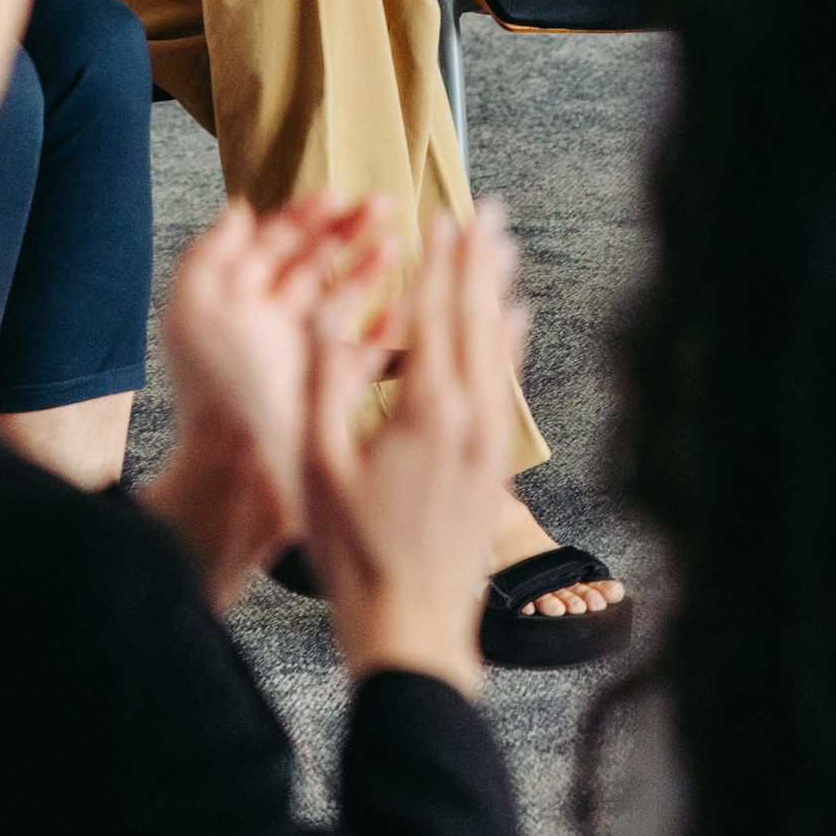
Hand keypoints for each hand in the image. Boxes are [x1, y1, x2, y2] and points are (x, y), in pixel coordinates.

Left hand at [143, 194, 398, 600]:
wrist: (238, 470)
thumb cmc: (216, 394)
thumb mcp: (195, 311)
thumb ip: (212, 255)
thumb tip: (238, 208)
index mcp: (237, 303)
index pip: (274, 244)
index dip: (305, 215)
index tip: (338, 194)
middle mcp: (272, 325)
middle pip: (315, 264)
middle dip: (348, 231)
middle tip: (384, 205)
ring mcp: (305, 356)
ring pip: (344, 300)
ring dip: (371, 268)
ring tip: (397, 244)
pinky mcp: (333, 389)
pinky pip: (366, 350)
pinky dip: (386, 326)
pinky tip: (406, 305)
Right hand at [300, 203, 523, 694]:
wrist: (414, 625)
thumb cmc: (355, 552)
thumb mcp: (320, 463)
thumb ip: (324, 380)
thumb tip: (321, 308)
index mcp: (426, 409)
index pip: (435, 313)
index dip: (438, 260)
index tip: (442, 214)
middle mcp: (471, 415)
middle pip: (478, 317)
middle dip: (478, 260)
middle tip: (486, 210)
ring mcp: (490, 440)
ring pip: (499, 345)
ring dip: (498, 290)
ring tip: (502, 246)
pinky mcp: (496, 462)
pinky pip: (507, 382)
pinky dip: (511, 341)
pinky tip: (515, 321)